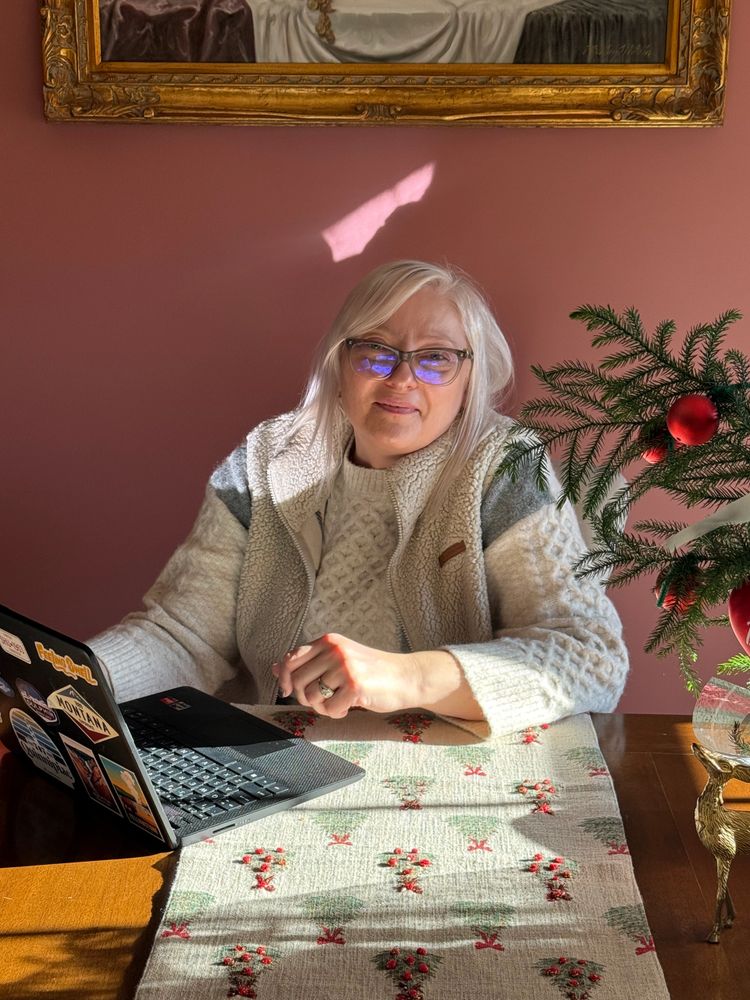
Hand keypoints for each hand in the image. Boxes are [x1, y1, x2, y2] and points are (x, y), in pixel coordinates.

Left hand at [271, 633, 420, 718]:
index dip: (285, 678)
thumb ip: (310, 662)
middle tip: (322, 700)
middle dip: (305, 697)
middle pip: (297, 681)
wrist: (406, 676)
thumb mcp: (338, 659)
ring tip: (337, 702)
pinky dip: (336, 713)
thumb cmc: (371, 670)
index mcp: (329, 640)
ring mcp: (345, 667)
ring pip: (311, 697)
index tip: (288, 690)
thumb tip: (277, 668)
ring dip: (322, 707)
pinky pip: (329, 709)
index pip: (291, 658)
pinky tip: (349, 707)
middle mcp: (335, 650)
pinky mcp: (355, 686)